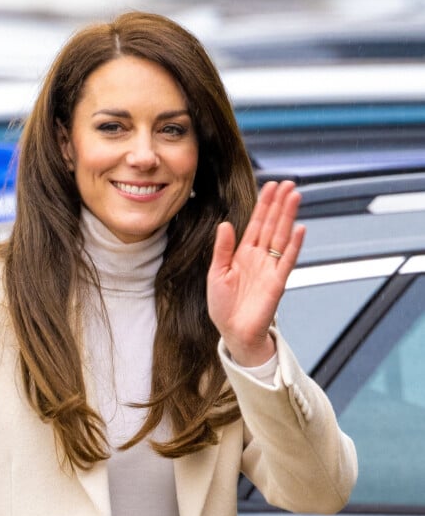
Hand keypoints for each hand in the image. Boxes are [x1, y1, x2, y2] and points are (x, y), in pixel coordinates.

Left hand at [207, 180, 304, 365]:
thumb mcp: (216, 273)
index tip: (271, 186)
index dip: (263, 205)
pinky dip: (294, 245)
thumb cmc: (223, 305)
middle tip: (288, 184)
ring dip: (288, 217)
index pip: (255, 223)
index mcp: (242, 253)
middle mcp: (259, 257)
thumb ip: (222, 249)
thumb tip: (224, 224)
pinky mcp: (277, 282)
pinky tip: (299, 228)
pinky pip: (288, 260)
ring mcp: (270, 268)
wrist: (233, 331)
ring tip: (295, 196)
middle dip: (279, 204)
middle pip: (271, 225)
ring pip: (281, 237)